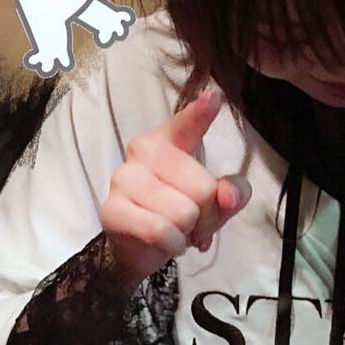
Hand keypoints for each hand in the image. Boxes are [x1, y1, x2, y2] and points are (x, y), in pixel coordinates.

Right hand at [100, 88, 251, 286]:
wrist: (140, 247)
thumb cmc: (178, 212)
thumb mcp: (216, 202)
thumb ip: (232, 193)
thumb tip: (228, 196)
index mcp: (169, 140)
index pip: (185, 124)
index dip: (200, 113)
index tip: (214, 97)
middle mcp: (143, 150)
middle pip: (203, 188)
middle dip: (207, 215)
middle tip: (194, 221)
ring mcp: (124, 179)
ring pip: (184, 213)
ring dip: (188, 232)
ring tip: (177, 231)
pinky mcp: (113, 210)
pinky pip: (161, 231)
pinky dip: (174, 245)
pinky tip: (168, 242)